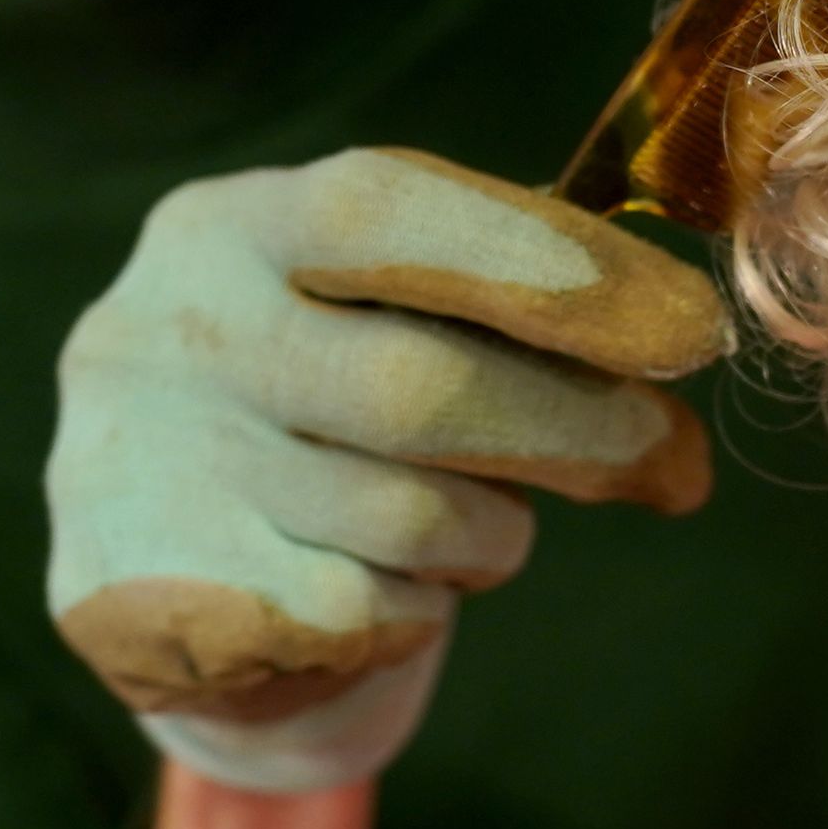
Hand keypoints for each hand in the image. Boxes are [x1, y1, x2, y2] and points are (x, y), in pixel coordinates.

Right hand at [49, 147, 730, 791]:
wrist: (145, 563)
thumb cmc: (315, 407)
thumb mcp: (372, 315)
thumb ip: (497, 300)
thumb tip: (678, 336)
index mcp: (232, 226)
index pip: (392, 212)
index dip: (553, 267)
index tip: (689, 330)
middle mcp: (169, 331)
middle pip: (417, 388)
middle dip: (582, 432)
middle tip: (682, 469)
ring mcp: (145, 469)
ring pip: (407, 522)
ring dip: (491, 538)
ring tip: (477, 534)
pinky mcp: (138, 602)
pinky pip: (359, 616)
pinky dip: (414, 610)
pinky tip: (382, 593)